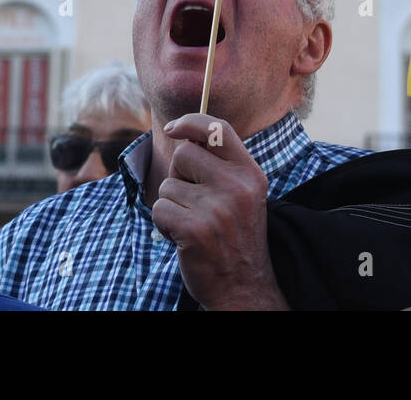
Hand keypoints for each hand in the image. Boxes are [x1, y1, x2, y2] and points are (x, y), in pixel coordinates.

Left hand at [152, 113, 287, 309]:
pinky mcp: (196, 229)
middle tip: (193, 201)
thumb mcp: (243, 195)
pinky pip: (160, 209)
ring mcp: (217, 208)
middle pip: (184, 153)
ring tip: (193, 224)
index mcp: (250, 174)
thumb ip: (221, 165)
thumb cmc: (235, 238)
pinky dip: (164, 224)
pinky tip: (183, 238)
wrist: (244, 288)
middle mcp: (237, 186)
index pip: (219, 128)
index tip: (172, 128)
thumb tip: (184, 133)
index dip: (191, 122)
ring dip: (172, 205)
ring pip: (168, 185)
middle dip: (178, 175)